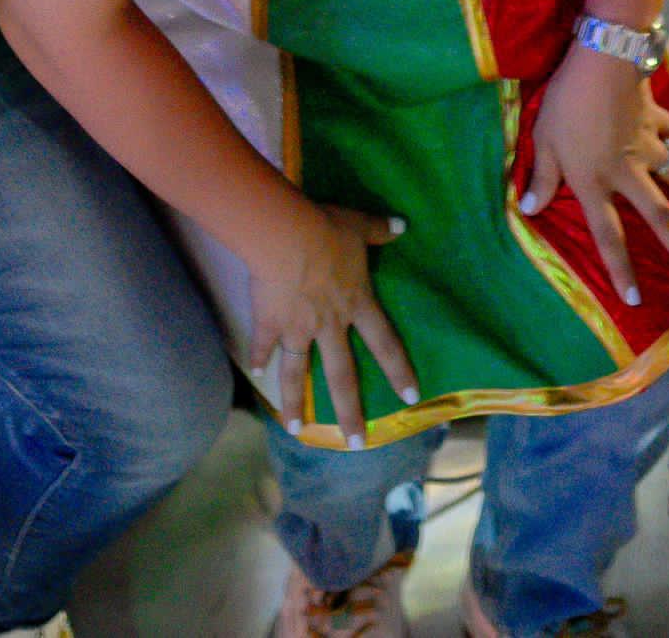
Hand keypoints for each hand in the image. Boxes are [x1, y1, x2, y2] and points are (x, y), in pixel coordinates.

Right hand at [234, 196, 417, 426]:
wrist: (286, 236)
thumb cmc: (326, 230)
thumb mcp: (359, 226)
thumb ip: (380, 230)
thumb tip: (403, 225)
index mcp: (356, 304)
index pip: (385, 344)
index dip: (398, 371)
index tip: (411, 398)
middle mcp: (330, 325)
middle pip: (342, 377)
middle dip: (350, 413)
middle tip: (356, 443)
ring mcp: (298, 328)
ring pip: (298, 373)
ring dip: (296, 403)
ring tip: (296, 430)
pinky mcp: (270, 323)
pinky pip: (264, 346)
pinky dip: (260, 359)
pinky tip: (257, 374)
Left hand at [518, 45, 668, 303]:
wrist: (605, 59)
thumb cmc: (567, 102)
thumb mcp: (544, 140)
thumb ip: (541, 176)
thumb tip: (530, 209)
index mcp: (595, 182)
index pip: (609, 236)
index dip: (621, 270)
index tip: (636, 299)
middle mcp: (626, 172)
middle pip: (658, 218)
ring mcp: (646, 145)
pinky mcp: (655, 119)